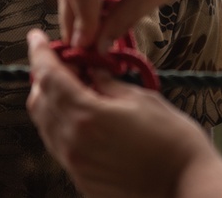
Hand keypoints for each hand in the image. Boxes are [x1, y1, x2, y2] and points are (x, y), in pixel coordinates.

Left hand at [26, 29, 219, 197]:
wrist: (184, 186)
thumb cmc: (172, 140)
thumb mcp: (141, 99)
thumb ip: (107, 83)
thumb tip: (90, 73)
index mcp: (86, 115)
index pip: (48, 76)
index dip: (40, 53)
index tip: (37, 38)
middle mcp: (72, 142)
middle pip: (39, 101)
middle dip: (45, 77)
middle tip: (65, 63)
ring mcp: (75, 164)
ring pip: (46, 124)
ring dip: (52, 101)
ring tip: (75, 87)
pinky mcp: (82, 179)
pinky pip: (59, 145)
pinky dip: (62, 123)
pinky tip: (84, 115)